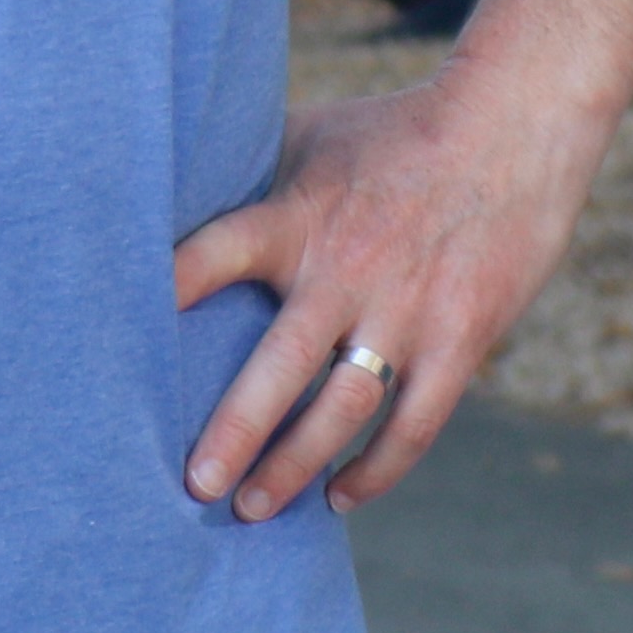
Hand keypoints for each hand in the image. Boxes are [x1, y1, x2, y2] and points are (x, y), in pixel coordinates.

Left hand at [170, 59, 609, 523]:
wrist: (516, 125)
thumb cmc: (398, 130)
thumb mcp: (315, 136)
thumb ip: (252, 176)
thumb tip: (169, 193)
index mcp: (299, 217)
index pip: (217, 254)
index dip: (170, 290)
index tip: (116, 337)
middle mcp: (346, 269)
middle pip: (279, 367)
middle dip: (234, 433)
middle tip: (194, 486)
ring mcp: (407, 309)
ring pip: (342, 411)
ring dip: (294, 467)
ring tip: (252, 508)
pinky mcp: (461, 337)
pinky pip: (414, 423)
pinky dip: (376, 469)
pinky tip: (340, 495)